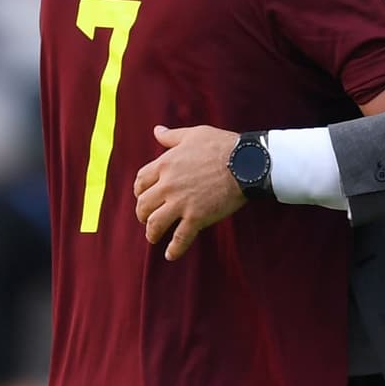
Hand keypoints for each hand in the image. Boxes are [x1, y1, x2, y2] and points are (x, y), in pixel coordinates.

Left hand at [134, 125, 243, 260]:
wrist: (245, 163)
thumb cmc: (221, 146)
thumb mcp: (193, 135)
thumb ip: (171, 136)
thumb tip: (157, 131)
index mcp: (165, 164)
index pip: (141, 181)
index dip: (139, 191)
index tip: (143, 196)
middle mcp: (168, 185)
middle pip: (143, 204)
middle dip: (142, 214)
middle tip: (147, 219)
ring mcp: (181, 203)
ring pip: (155, 224)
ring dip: (152, 233)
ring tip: (154, 238)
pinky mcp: (196, 218)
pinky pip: (180, 238)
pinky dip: (174, 249)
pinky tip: (170, 255)